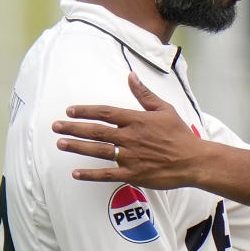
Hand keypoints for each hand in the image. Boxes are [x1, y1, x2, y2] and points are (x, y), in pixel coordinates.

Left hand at [52, 72, 198, 188]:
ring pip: (98, 150)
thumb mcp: (164, 109)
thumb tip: (131, 76)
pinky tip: (76, 173)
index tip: (70, 111)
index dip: (85, 111)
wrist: (194, 160)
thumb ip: (144, 94)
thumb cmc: (180, 135)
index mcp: (136, 120)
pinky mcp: (134, 174)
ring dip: (77, 147)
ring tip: (60, 144)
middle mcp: (130, 137)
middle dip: (73, 128)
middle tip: (55, 127)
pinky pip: (107, 174)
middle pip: (95, 131)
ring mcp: (130, 157)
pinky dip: (90, 174)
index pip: (105, 112)